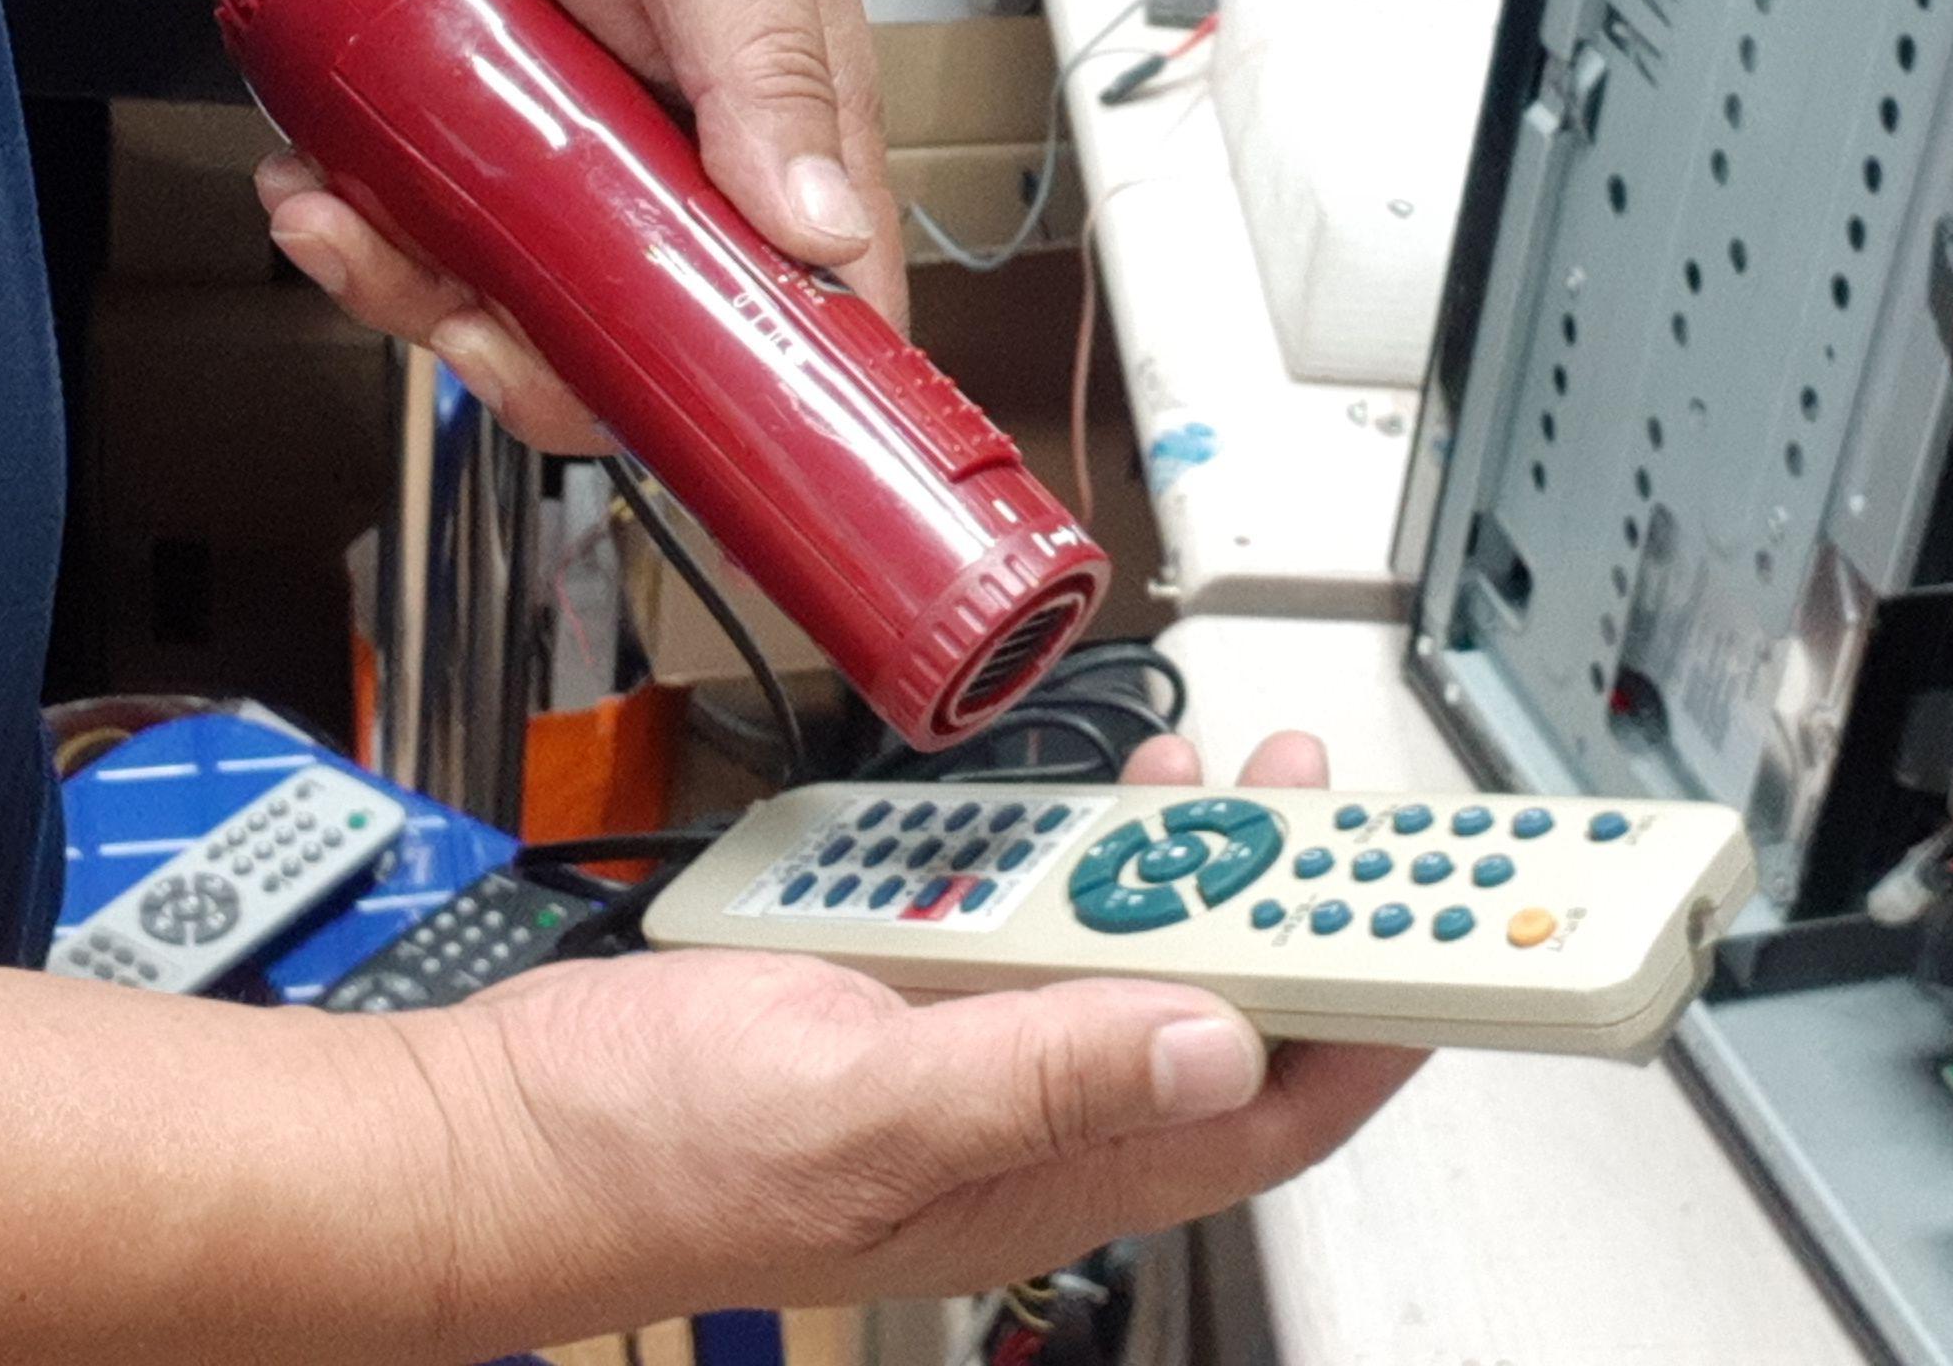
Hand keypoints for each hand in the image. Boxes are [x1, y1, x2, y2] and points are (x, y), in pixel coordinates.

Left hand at [257, 0, 906, 452]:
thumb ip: (766, 69)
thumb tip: (819, 224)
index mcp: (797, 137)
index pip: (832, 312)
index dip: (787, 400)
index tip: (710, 441)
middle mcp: (698, 179)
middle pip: (653, 354)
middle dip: (542, 365)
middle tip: (468, 325)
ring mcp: (584, 183)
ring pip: (522, 320)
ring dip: (418, 298)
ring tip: (342, 222)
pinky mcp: (485, 169)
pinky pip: (433, 256)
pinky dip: (364, 242)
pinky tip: (316, 184)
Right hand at [404, 730, 1426, 1345]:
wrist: (490, 1131)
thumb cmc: (648, 1159)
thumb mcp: (864, 1105)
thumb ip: (1043, 1071)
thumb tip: (1218, 1037)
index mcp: (1055, 1169)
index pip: (1272, 1104)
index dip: (1380, 1016)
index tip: (1462, 933)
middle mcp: (1030, 1116)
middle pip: (1218, 1008)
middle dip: (1291, 905)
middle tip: (1330, 802)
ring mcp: (964, 1051)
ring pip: (1121, 951)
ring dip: (1176, 867)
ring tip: (1221, 783)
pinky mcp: (898, 995)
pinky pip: (1010, 920)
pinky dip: (1046, 854)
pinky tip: (1060, 810)